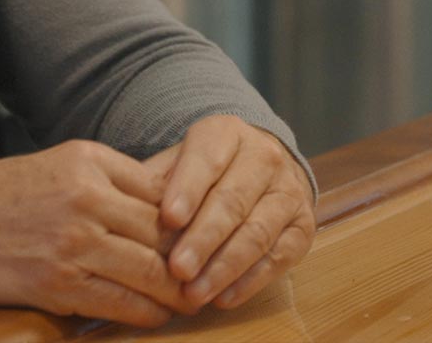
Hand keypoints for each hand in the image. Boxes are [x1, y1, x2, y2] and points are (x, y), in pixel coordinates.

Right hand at [0, 139, 197, 326]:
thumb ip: (103, 184)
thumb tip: (158, 211)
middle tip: (212, 277)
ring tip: (192, 301)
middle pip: (164, 232)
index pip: (161, 192)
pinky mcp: (57, 282)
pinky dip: (146, 313)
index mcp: (88, 159)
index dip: (189, 221)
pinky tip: (156, 316)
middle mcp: (87, 195)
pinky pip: (121, 302)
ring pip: (151, 270)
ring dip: (176, 292)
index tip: (206, 239)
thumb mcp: (52, 169)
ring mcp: (74, 240)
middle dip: (191, 260)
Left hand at [143, 115, 314, 310]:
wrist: (258, 166)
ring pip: (257, 232)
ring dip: (224, 267)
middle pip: (233, 201)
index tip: (168, 219)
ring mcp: (288, 191)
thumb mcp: (177, 162)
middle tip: (177, 268)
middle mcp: (265, 157)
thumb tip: (128, 209)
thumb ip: (156, 182)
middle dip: (204, 238)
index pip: (207, 160)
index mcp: (227, 133)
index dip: (188, 189)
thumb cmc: (204, 170)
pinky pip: (279, 256)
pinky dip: (250, 280)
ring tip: (194, 292)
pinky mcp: (302, 226)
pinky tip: (224, 298)